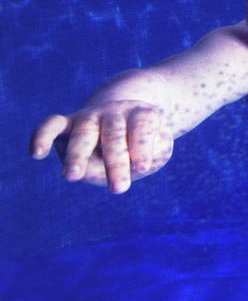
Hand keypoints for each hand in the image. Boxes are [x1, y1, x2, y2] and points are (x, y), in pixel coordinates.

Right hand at [30, 100, 173, 193]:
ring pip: (83, 133)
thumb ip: (140, 159)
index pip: (142, 126)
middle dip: (115, 162)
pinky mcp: (68, 123)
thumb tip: (100, 167)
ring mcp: (90, 116)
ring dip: (77, 155)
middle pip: (114, 134)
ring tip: (73, 177)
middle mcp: (114, 111)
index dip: (142, 147)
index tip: (143, 168)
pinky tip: (36, 153)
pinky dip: (41, 135)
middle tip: (119, 189)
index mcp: (142, 113)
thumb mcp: (156, 152)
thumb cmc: (145, 144)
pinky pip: (52, 125)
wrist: (127, 119)